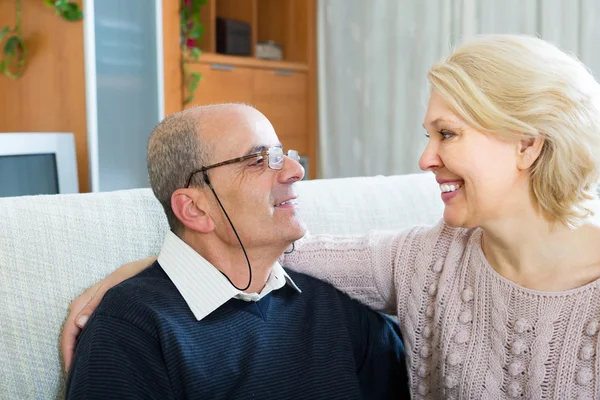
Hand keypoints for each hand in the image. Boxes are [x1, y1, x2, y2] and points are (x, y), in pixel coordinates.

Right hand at [60, 256, 156, 372]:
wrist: (151, 268)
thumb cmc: (135, 276)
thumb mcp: (116, 286)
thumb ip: (97, 303)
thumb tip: (78, 324)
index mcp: (85, 299)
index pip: (69, 329)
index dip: (69, 350)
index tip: (73, 369)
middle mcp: (86, 303)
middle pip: (71, 332)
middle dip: (72, 353)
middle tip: (76, 374)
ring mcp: (94, 305)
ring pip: (79, 331)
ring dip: (79, 348)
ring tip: (83, 367)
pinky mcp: (104, 307)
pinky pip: (90, 327)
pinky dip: (88, 340)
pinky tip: (95, 351)